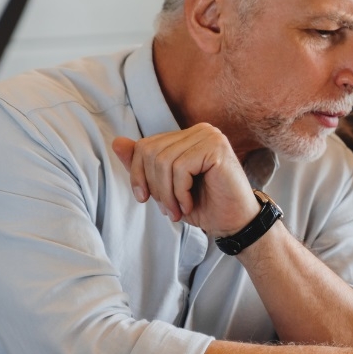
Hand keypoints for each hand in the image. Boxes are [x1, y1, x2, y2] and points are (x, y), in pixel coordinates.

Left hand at [111, 123, 256, 237]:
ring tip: (178, 210)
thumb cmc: (204, 205)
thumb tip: (117, 142)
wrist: (235, 223)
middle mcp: (200, 130)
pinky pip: (181, 168)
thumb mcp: (165, 187)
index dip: (138, 175)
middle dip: (153, 186)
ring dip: (166, 193)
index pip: (145, 145)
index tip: (145, 199)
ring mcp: (210, 136)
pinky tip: (189, 204)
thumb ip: (143, 165)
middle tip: (168, 209)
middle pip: (151, 151)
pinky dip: (179, 192)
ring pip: (163, 161)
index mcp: (187, 136)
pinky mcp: (216, 148)